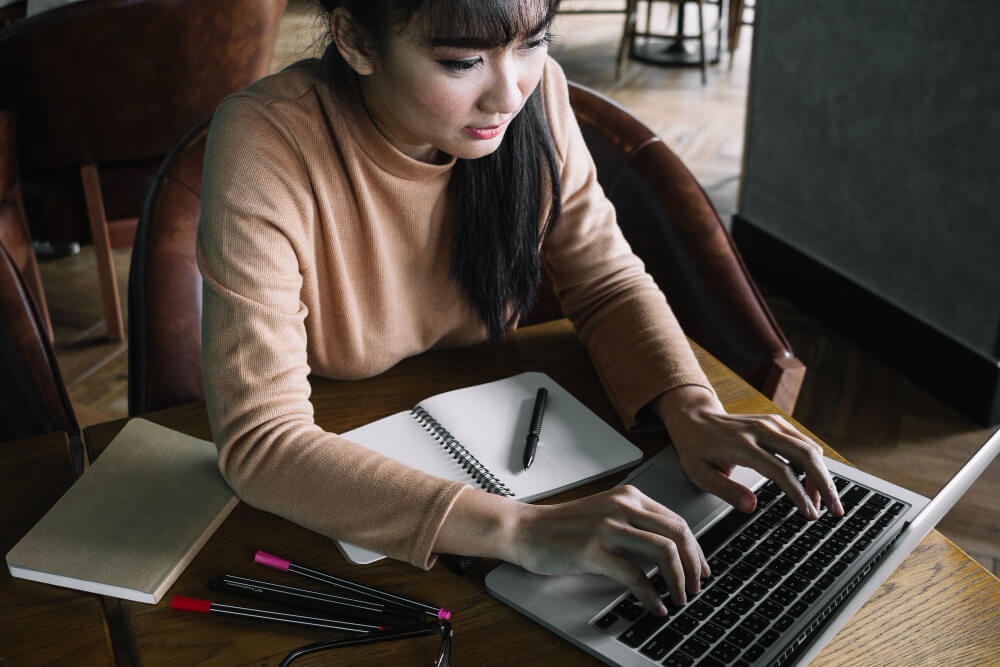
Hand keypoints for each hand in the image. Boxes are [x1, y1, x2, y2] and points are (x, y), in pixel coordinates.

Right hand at [507, 486, 708, 613]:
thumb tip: (669, 553)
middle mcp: (622, 506)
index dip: (695, 548)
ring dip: (679, 580)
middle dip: (694, 564)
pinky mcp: (594, 550)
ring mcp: (608, 526)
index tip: (700, 568)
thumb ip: (635, 525)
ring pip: (664, 551)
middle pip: (678, 533)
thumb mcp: (605, 515)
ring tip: (681, 597)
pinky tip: (656, 606)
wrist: (524, 529)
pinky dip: (651, 595)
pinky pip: (635, 575)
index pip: (676, 520)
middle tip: (697, 586)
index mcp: (628, 496)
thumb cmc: (562, 527)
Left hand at [654, 386, 843, 519]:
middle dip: (824, 484)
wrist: (694, 417)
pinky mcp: (776, 422)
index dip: (799, 494)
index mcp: (742, 445)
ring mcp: (770, 423)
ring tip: (824, 500)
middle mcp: (760, 430)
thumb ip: (725, 490)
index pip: (780, 471)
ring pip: (808, 447)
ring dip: (821, 474)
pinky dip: (814, 462)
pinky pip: (803, 441)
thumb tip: (751, 506)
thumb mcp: (699, 473)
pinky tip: (814, 481)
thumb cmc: (696, 448)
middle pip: (805, 455)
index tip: (810, 513)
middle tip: (836, 510)